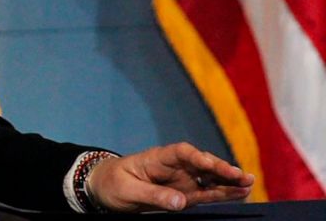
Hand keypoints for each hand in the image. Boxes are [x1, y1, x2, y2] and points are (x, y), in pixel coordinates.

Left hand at [86, 142, 253, 212]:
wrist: (105, 187)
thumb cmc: (113, 183)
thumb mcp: (127, 190)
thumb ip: (153, 194)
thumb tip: (181, 202)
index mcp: (157, 158)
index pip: (181, 152)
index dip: (197, 157)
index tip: (209, 163)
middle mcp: (174, 166)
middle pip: (201, 163)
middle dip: (221, 168)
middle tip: (241, 176)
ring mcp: (182, 179)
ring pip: (209, 178)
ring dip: (228, 180)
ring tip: (248, 183)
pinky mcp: (185, 193)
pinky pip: (207, 193)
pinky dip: (223, 193)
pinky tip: (241, 193)